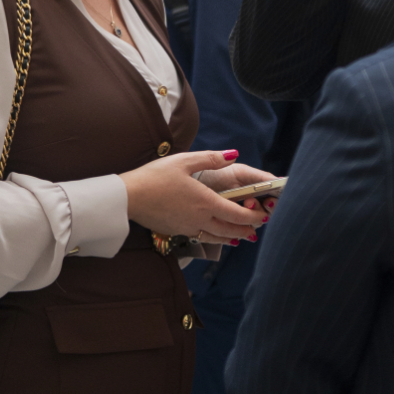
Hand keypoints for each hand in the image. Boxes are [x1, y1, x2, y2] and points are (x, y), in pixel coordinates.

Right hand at [119, 151, 267, 243]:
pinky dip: (216, 238)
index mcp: (206, 201)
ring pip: (218, 237)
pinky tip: (218, 236)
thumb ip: (211, 159)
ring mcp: (189, 227)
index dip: (254, 216)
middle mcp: (200, 218)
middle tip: (258, 227)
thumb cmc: (155, 177)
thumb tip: (233, 155)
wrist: (130, 197)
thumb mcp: (184, 161)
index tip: (264, 214)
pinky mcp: (178, 231)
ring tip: (243, 236)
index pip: (238, 214)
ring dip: (233, 236)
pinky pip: (204, 237)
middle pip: (231, 229)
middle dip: (247, 228)